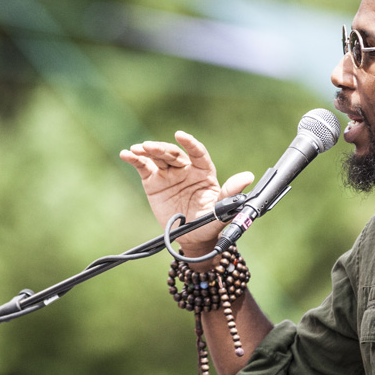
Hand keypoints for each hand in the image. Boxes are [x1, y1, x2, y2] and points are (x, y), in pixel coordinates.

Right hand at [120, 132, 253, 253]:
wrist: (191, 238)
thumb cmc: (209, 223)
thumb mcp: (221, 210)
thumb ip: (230, 192)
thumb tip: (247, 176)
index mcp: (204, 172)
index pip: (197, 153)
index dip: (190, 144)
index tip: (181, 136)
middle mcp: (186, 169)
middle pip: (173, 153)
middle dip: (161, 148)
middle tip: (149, 146)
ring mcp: (169, 174)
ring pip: (158, 157)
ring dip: (147, 151)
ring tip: (137, 149)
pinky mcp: (154, 182)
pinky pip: (144, 167)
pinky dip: (135, 159)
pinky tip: (127, 154)